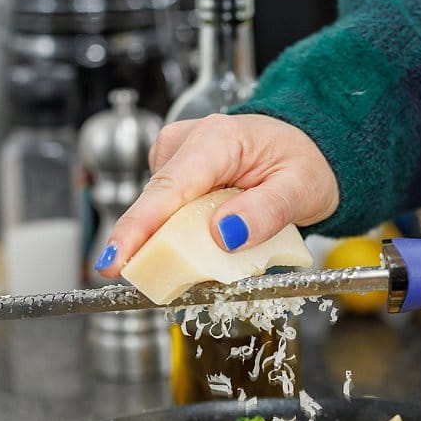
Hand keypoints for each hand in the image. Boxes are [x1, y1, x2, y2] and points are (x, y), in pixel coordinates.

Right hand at [94, 114, 338, 277]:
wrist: (306, 148)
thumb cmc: (304, 162)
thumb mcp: (301, 189)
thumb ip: (266, 212)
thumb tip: (224, 235)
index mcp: (217, 138)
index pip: (168, 189)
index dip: (137, 229)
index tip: (114, 262)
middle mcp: (188, 141)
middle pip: (155, 205)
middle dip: (155, 247)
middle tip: (172, 282)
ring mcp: (176, 156)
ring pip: (159, 213)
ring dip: (175, 243)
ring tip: (216, 253)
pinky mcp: (174, 174)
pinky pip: (168, 214)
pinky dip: (182, 234)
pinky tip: (208, 240)